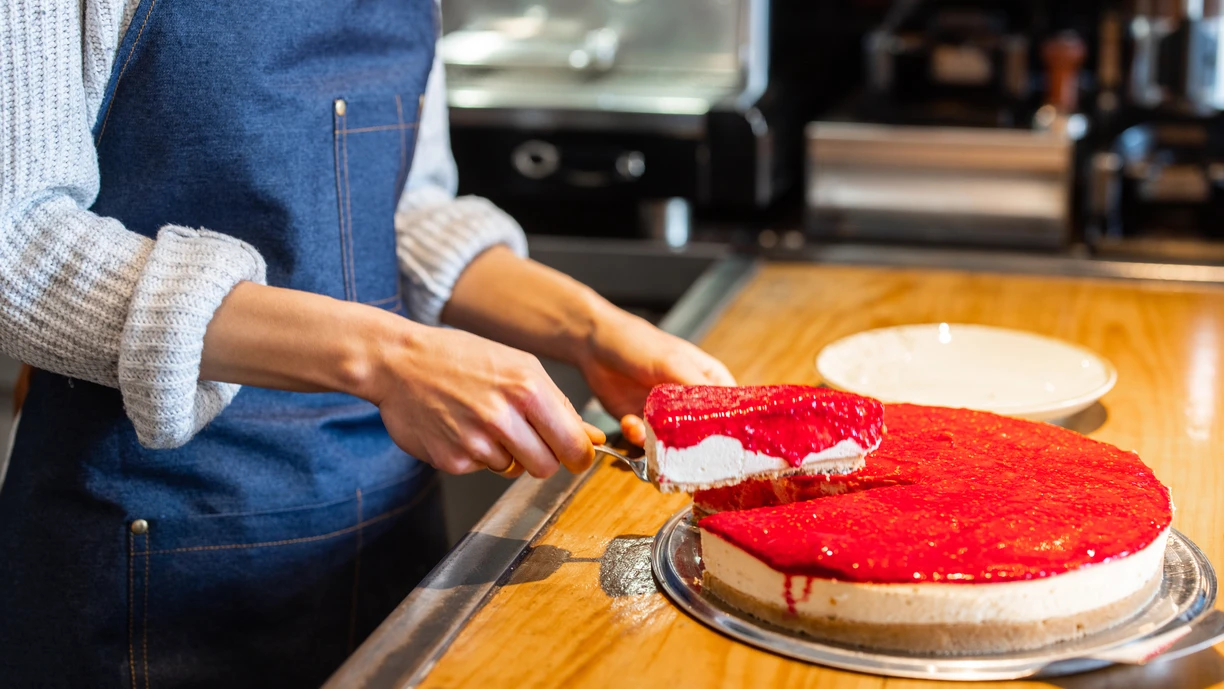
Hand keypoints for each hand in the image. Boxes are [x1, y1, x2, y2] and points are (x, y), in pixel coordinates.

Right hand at [369, 326, 604, 478]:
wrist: (398, 361)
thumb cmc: (460, 358)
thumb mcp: (518, 366)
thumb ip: (558, 405)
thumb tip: (592, 438)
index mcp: (527, 388)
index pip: (573, 445)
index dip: (579, 456)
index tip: (576, 457)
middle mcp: (502, 416)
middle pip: (546, 467)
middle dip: (542, 458)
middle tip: (525, 437)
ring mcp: (475, 440)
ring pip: (513, 471)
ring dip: (506, 454)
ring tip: (484, 423)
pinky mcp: (451, 459)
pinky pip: (481, 469)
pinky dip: (476, 454)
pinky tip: (461, 427)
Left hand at [579, 308, 734, 446]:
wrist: (595, 346)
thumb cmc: (640, 343)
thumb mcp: (673, 361)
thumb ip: (698, 386)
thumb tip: (721, 414)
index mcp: (710, 381)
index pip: (730, 411)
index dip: (728, 429)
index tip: (721, 446)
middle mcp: (692, 402)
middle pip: (703, 434)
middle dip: (689, 444)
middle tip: (676, 448)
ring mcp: (668, 415)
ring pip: (674, 443)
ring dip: (658, 442)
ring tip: (641, 427)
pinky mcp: (644, 424)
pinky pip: (647, 443)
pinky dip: (637, 437)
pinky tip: (628, 421)